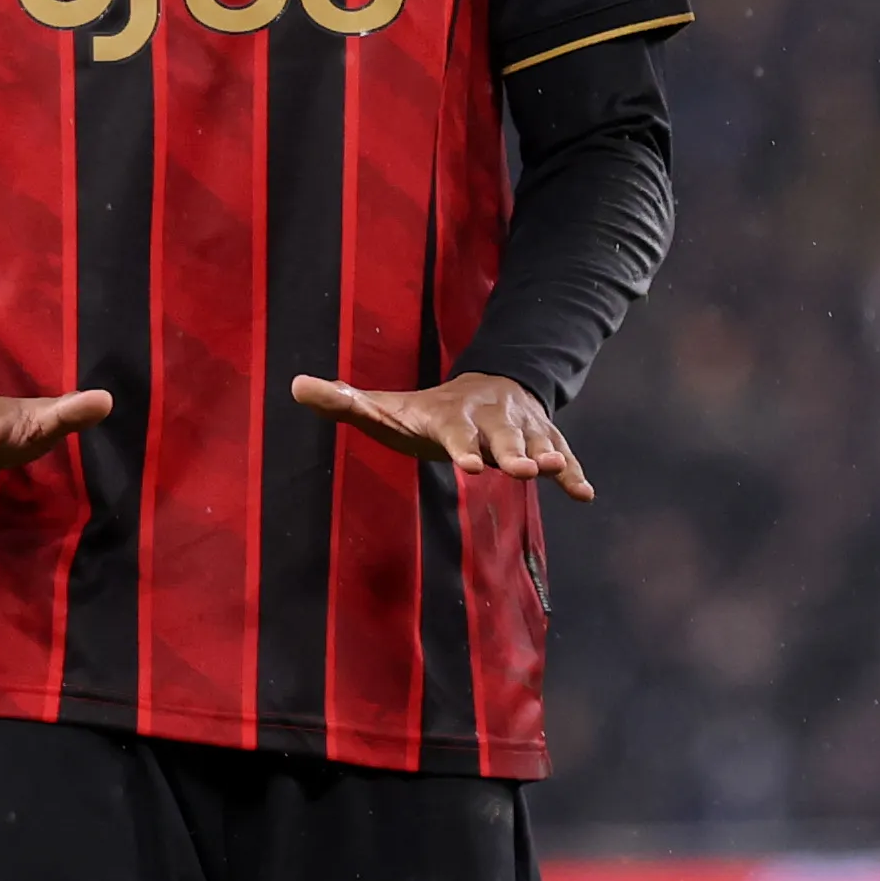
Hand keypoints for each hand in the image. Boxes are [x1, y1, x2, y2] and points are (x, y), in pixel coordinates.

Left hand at [288, 369, 594, 500]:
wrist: (490, 387)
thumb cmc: (428, 412)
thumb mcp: (389, 408)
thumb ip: (345, 403)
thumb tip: (294, 385)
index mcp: (452, 416)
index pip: (456, 432)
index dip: (463, 448)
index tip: (469, 465)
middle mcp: (490, 419)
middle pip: (503, 437)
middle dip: (512, 452)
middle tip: (521, 469)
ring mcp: (522, 429)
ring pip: (538, 442)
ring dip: (548, 458)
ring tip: (555, 473)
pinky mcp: (545, 440)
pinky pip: (565, 456)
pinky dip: (575, 474)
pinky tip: (585, 495)